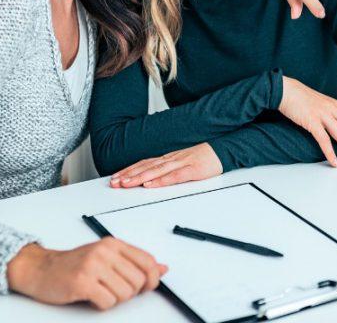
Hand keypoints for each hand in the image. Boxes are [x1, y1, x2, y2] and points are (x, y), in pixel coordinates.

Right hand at [6, 239, 167, 310]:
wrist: (40, 269)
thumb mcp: (106, 257)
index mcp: (112, 244)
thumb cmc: (74, 265)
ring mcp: (92, 266)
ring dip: (114, 299)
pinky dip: (102, 304)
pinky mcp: (82, 282)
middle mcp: (104, 252)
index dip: (152, 278)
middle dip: (129, 292)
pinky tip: (91, 296)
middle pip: (138, 281)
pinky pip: (108, 302)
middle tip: (112, 289)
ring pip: (125, 294)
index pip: (147, 261)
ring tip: (100, 291)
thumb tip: (163, 268)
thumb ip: (134, 262)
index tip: (146, 286)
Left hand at [108, 143, 222, 188]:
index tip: (115, 177)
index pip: (143, 164)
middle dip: (128, 175)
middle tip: (114, 183)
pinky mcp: (192, 170)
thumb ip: (166, 169)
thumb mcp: (180, 163)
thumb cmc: (201, 159)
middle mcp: (170, 159)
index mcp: (167, 159)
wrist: (221, 151)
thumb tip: (149, 179)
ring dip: (139, 177)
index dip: (128, 170)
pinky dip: (161, 180)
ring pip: (156, 171)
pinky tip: (151, 185)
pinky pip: (174, 176)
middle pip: (145, 167)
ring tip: (126, 183)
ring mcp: (181, 163)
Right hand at [278, 76, 336, 166]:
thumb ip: (332, 112)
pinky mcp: (311, 121)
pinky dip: (330, 152)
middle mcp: (332, 109)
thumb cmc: (301, 98)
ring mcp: (322, 114)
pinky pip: (323, 139)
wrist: (284, 90)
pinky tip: (334, 162)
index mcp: (336, 104)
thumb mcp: (321, 103)